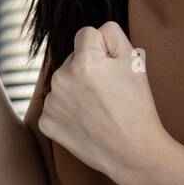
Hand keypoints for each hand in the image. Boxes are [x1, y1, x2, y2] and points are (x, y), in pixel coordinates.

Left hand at [37, 21, 171, 184]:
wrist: (133, 152)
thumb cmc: (136, 106)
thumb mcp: (134, 62)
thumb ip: (112, 35)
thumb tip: (95, 31)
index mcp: (84, 60)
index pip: (86, 34)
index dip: (103, 48)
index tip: (112, 68)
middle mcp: (62, 78)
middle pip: (73, 59)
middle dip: (88, 69)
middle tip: (108, 93)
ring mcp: (52, 102)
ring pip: (64, 82)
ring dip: (76, 90)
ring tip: (98, 109)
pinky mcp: (46, 122)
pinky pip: (56, 105)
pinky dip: (67, 112)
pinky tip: (86, 122)